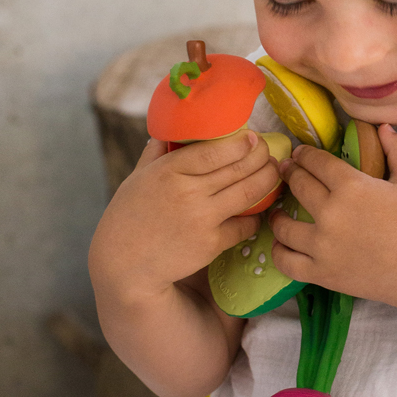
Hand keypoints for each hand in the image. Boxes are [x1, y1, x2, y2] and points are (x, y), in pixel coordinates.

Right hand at [89, 130, 280, 301]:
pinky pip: (246, 224)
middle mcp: (188, 191)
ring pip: (250, 192)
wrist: (124, 266)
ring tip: (273, 173)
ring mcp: (202, 218)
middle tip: (269, 153)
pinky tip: (258, 209)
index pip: (215, 150)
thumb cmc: (129, 218)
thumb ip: (155, 154)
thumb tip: (167, 131)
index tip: (252, 138)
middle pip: (240, 167)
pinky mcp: (211, 242)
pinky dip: (256, 216)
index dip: (241, 142)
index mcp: (169, 170)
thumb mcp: (136, 179)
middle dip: (262, 157)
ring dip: (268, 179)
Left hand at [269, 124, 396, 306]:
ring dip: (277, 216)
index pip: (316, 162)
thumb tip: (383, 128)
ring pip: (284, 226)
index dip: (304, 155)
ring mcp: (321, 245)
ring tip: (277, 212)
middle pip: (298, 186)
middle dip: (290, 175)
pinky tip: (281, 245)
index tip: (298, 154)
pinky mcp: (320, 272)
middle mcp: (330, 212)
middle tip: (286, 172)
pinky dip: (278, 252)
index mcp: (350, 186)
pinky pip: (286, 261)